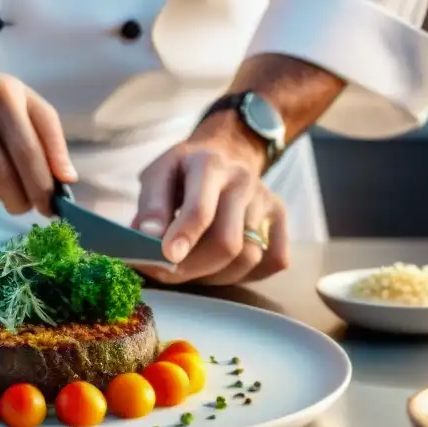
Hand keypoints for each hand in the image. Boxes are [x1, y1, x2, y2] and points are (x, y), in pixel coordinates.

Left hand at [129, 122, 289, 285]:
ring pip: (249, 257)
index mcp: (208, 165)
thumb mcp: (158, 174)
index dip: (183, 238)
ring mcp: (266, 199)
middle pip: (227, 242)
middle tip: (166, 273)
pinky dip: (247, 273)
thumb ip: (150, 205)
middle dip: (194, 267)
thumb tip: (148, 237)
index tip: (165, 258)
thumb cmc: (184, 171)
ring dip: (214, 275)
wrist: (225, 151)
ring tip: (190, 268)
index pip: (201, 210)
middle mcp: (243, 181)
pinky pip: (275, 260)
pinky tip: (222, 265)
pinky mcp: (279, 217)